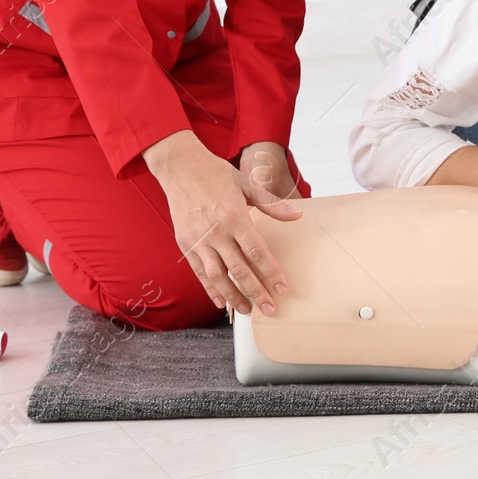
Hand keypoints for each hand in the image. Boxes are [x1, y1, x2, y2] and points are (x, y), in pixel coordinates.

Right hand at [142, 130, 301, 316]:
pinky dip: (209, 288)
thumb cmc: (216, 174)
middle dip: (256, 292)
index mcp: (234, 217)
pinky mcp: (185, 243)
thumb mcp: (246, 184)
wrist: (180, 167)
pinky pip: (198, 271)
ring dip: (232, 296)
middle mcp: (216, 232)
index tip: (283, 288)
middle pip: (239, 270)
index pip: (257, 252)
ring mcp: (199, 239)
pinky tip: (220, 301)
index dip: (271, 272)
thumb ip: (271, 205)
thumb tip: (297, 216)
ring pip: (217, 276)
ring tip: (246, 311)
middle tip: (270, 310)